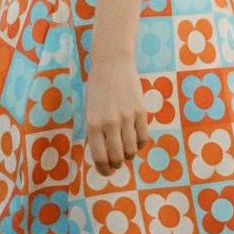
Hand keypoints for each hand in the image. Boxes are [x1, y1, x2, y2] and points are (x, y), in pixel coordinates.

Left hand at [85, 57, 149, 176]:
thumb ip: (96, 132)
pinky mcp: (140, 111)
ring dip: (129, 155)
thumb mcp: (90, 110)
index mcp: (93, 124)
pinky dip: (140, 143)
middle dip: (117, 164)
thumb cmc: (97, 87)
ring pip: (131, 151)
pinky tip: (135, 138)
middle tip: (117, 161)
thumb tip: (104, 156)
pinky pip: (143, 137)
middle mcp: (109, 123)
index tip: (107, 171)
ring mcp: (126, 117)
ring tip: (126, 150)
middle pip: (117, 158)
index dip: (104, 170)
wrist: (112, 62)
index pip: (100, 158)